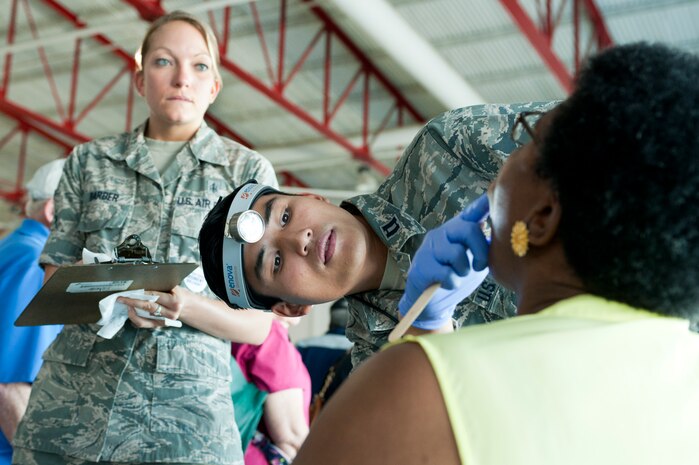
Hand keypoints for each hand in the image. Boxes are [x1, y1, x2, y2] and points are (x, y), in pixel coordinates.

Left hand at [118, 286, 188, 328]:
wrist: (184, 306)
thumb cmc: (176, 294)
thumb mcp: (173, 287)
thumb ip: (160, 286)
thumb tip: (141, 283)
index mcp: (174, 302)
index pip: (154, 296)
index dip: (141, 294)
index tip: (130, 292)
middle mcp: (170, 314)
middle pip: (148, 308)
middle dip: (132, 302)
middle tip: (121, 298)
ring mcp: (164, 322)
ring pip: (143, 320)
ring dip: (131, 313)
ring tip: (125, 305)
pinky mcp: (158, 326)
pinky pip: (143, 325)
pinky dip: (134, 319)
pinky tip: (130, 312)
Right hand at [398, 194, 489, 329]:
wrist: (430, 303)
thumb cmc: (455, 278)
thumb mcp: (473, 261)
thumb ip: (484, 249)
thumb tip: (504, 240)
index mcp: (456, 231)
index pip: (471, 213)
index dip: (483, 204)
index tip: (494, 193)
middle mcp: (442, 234)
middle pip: (468, 230)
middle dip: (480, 250)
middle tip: (480, 266)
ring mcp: (429, 249)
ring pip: (456, 253)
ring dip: (463, 271)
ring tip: (458, 276)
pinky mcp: (422, 266)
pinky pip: (446, 273)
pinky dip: (452, 283)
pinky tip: (446, 284)